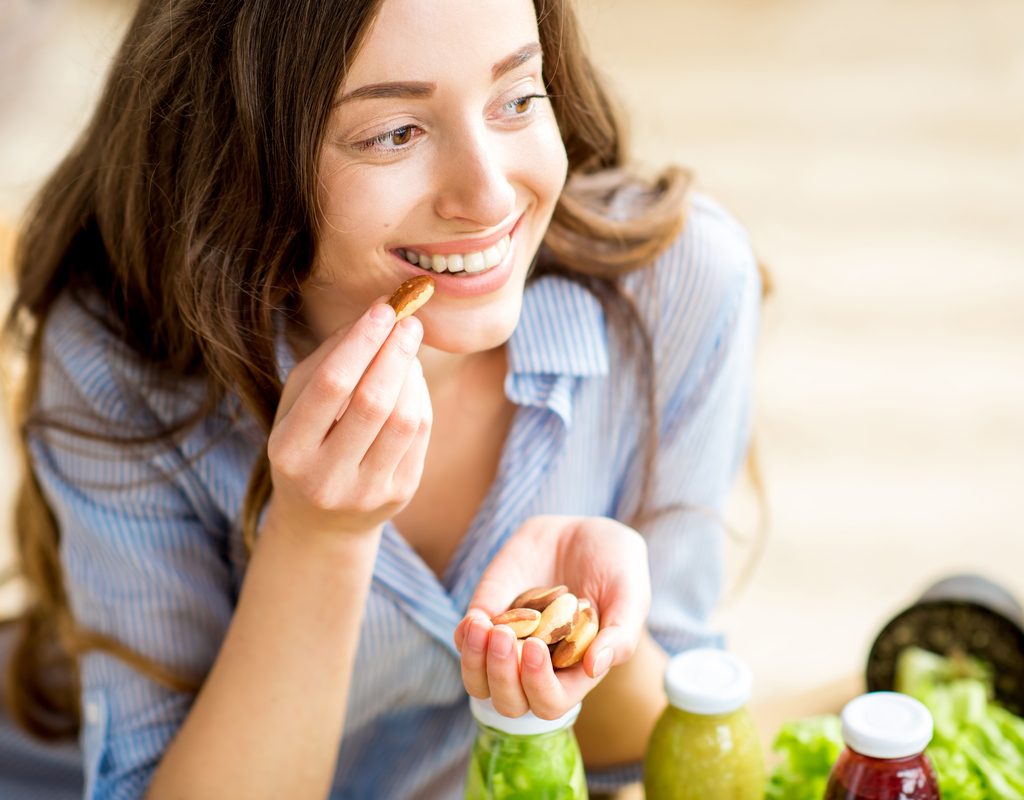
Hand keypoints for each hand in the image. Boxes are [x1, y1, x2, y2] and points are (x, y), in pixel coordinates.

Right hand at [262, 302, 431, 538]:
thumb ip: (326, 359)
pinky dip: (420, 397)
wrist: (321, 522)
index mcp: (288, 450)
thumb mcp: (296, 405)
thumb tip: (373, 316)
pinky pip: (420, 434)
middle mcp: (325, 477)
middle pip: (373, 402)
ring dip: (412, 374)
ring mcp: (366, 491)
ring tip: (406, 350)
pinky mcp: (399, 494)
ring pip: (404, 419)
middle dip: (395, 353)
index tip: (383, 309)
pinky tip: (411, 380)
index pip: (331, 385)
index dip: (361, 343)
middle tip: (409, 321)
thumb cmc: (306, 445)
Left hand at [454, 516, 649, 719]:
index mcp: (574, 671)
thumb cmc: (616, 566)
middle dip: (502, 676)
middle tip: (506, 638)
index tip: (537, 647)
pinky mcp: (489, 615)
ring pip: (478, 681)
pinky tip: (476, 619)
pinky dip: (465, 638)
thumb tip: (594, 667)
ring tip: (483, 628)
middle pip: (509, 702)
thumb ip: (621, 634)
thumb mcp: (630, 594)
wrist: (584, 531)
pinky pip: (465, 643)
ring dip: (475, 662)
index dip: (539, 686)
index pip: (550, 703)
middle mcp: (539, 666)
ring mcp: (510, 644)